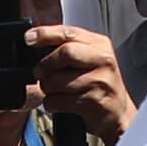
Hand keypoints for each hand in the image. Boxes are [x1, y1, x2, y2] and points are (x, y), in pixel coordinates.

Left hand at [28, 25, 134, 143]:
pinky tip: (58, 103)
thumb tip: (36, 40)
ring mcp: (101, 81)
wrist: (117, 112)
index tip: (29, 38)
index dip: (45, 34)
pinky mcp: (95, 101)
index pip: (69, 32)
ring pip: (59, 80)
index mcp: (99, 44)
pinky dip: (51, 103)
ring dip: (47, 88)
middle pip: (66, 53)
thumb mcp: (88, 59)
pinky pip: (60, 101)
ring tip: (52, 90)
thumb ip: (68, 47)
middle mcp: (103, 60)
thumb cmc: (99, 84)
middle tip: (39, 73)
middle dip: (46, 64)